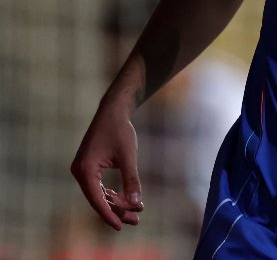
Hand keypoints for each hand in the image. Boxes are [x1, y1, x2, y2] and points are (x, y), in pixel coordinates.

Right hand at [70, 107, 144, 229]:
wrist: (112, 112)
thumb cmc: (120, 131)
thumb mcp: (128, 156)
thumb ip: (131, 180)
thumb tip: (135, 203)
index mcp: (85, 169)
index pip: (96, 199)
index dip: (109, 214)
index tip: (120, 227)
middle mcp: (80, 171)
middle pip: (98, 199)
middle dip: (117, 210)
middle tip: (135, 221)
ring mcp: (83, 170)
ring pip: (99, 194)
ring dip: (116, 203)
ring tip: (134, 214)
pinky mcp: (89, 168)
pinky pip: (99, 186)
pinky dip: (112, 194)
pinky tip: (125, 201)